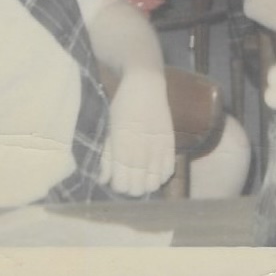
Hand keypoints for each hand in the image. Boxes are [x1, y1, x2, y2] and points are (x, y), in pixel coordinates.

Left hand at [100, 69, 174, 195]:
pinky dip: (161, 175)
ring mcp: (158, 150)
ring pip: (154, 184)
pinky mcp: (170, 143)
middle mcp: (141, 154)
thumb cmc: (122, 107)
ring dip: (147, 183)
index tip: (117, 177)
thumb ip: (107, 158)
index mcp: (122, 151)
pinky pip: (169, 171)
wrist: (146, 86)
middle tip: (129, 176)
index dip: (118, 185)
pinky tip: (155, 167)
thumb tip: (104, 180)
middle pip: (137, 189)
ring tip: (143, 174)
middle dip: (131, 187)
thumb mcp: (110, 132)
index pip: (121, 185)